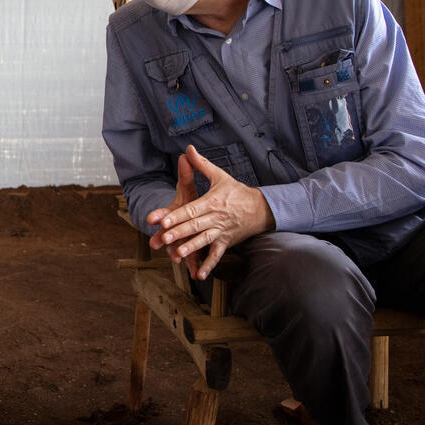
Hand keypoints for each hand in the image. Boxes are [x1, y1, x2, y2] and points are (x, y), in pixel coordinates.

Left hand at [147, 145, 274, 280]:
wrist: (261, 208)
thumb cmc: (236, 191)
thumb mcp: (220, 176)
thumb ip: (201, 164)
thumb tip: (188, 149)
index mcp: (212, 202)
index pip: (192, 210)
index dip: (177, 215)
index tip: (163, 220)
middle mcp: (216, 218)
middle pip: (194, 226)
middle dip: (179, 233)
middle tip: (164, 238)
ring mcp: (221, 232)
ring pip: (204, 241)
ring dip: (191, 248)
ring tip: (177, 255)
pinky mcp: (226, 242)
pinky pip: (216, 255)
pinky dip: (208, 265)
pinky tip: (198, 275)